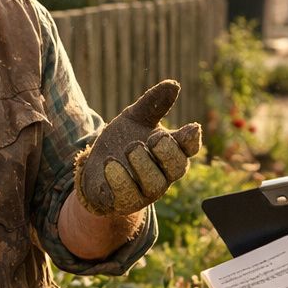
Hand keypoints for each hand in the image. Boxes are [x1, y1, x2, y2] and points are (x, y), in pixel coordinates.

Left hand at [75, 80, 202, 216]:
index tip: (189, 129)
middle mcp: (163, 173)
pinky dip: (119, 179)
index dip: (192, 140)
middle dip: (167, 152)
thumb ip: (153, 104)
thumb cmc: (121, 141)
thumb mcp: (134, 118)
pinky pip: (126, 195)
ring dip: (142, 165)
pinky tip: (110, 165)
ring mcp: (145, 191)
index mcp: (169, 151)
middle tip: (152, 139)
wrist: (95, 167)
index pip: (189, 148)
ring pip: (154, 184)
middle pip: (177, 168)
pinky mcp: (125, 202)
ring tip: (129, 148)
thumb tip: (173, 85)